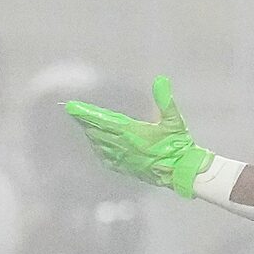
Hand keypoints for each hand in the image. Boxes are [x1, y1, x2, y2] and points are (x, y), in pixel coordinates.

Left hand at [68, 75, 214, 197]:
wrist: (181, 172)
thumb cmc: (178, 146)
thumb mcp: (174, 121)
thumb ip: (166, 101)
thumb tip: (161, 80)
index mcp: (131, 133)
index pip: (103, 121)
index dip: (86, 113)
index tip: (72, 107)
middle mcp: (123, 146)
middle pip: (97, 132)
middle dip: (85, 122)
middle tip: (74, 113)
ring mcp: (123, 159)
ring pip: (100, 145)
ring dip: (91, 135)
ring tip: (84, 126)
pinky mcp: (127, 169)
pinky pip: (107, 158)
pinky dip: (99, 150)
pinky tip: (97, 147)